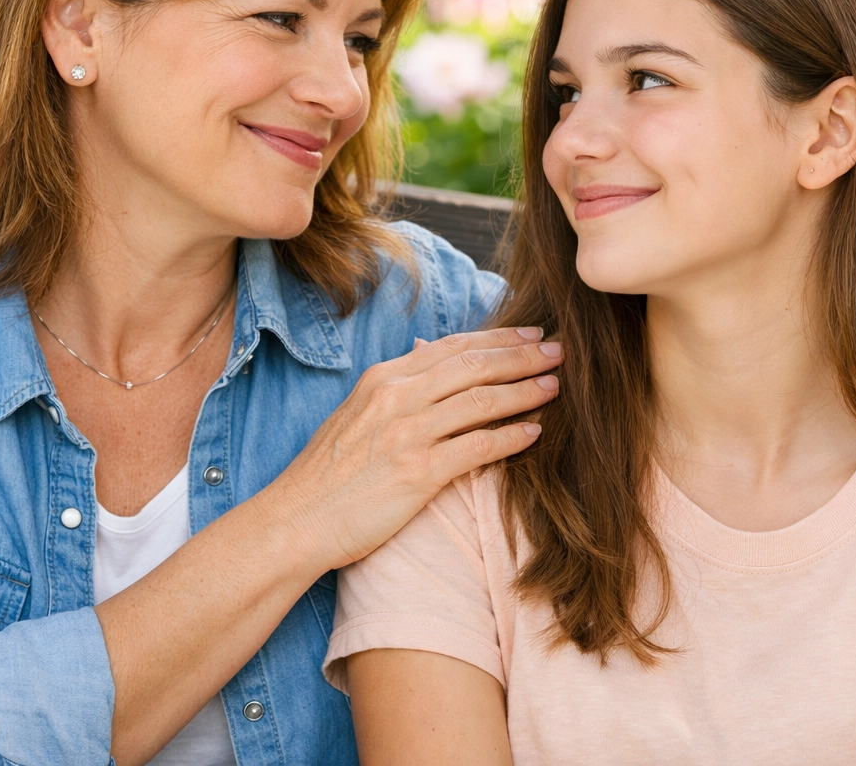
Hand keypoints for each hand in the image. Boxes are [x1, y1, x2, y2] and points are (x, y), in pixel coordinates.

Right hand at [275, 328, 560, 568]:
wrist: (295, 520)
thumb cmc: (327, 472)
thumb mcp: (356, 413)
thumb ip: (395, 387)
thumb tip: (426, 357)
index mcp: (384, 378)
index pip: (451, 347)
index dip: (496, 338)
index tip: (528, 335)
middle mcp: (398, 397)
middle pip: (474, 366)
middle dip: (521, 356)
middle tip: (559, 350)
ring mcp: (408, 433)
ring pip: (481, 400)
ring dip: (524, 391)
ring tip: (556, 386)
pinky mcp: (418, 472)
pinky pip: (477, 446)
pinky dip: (511, 436)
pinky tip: (536, 433)